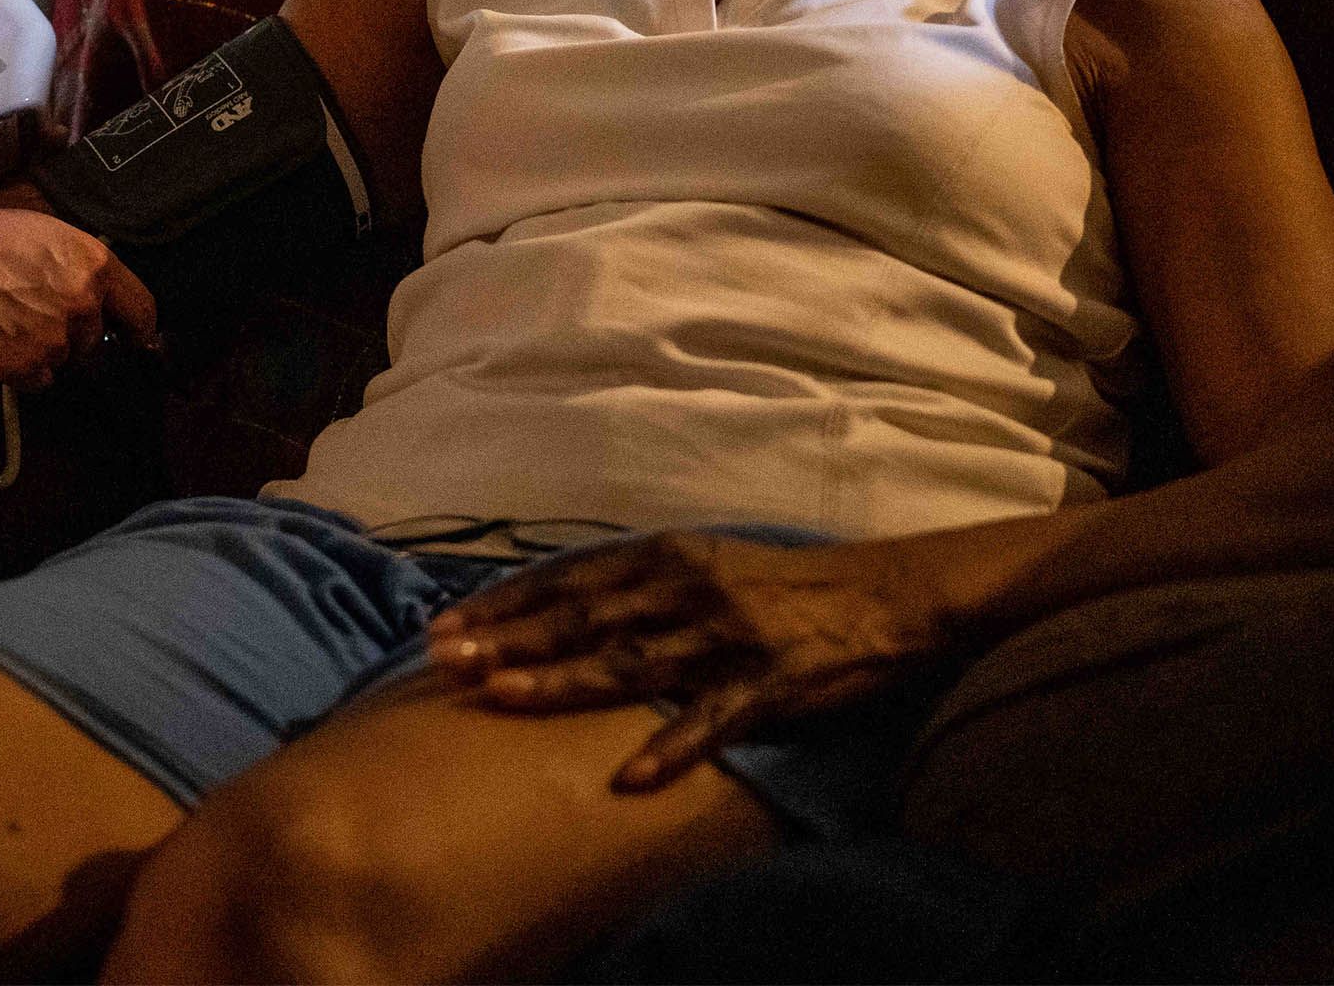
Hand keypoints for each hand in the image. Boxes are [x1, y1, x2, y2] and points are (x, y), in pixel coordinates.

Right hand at [0, 197, 159, 388]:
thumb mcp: (49, 235)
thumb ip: (83, 269)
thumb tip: (103, 301)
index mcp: (95, 266)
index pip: (143, 312)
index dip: (137, 328)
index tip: (130, 336)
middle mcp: (83, 305)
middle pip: (95, 342)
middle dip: (72, 335)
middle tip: (33, 314)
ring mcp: (54, 339)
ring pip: (64, 362)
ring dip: (43, 351)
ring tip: (6, 322)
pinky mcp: (23, 366)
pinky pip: (38, 380)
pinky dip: (21, 368)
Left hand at [425, 532, 947, 791]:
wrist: (888, 595)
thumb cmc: (785, 585)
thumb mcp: (705, 564)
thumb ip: (638, 583)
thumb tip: (559, 607)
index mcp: (665, 556)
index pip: (566, 578)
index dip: (503, 603)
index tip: (445, 625)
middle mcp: (686, 589)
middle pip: (582, 617)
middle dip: (508, 639)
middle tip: (445, 660)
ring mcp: (726, 637)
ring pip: (630, 663)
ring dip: (561, 681)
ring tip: (502, 697)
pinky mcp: (769, 684)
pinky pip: (711, 722)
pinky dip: (669, 750)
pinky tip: (627, 778)